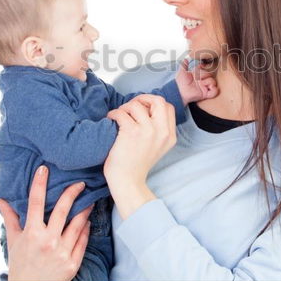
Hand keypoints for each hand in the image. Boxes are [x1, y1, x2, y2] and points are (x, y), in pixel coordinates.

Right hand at [0, 165, 92, 280]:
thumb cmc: (20, 264)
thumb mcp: (13, 241)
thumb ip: (10, 218)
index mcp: (31, 234)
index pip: (35, 202)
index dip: (39, 183)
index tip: (44, 169)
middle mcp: (47, 241)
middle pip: (63, 210)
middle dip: (72, 193)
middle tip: (81, 183)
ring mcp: (62, 252)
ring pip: (78, 224)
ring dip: (84, 210)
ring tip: (89, 201)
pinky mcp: (73, 263)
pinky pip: (83, 240)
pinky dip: (85, 229)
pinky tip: (87, 222)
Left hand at [105, 94, 176, 218]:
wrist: (128, 181)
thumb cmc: (137, 164)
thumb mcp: (158, 147)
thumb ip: (158, 129)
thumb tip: (146, 107)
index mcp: (170, 136)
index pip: (168, 107)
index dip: (154, 103)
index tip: (143, 109)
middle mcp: (162, 132)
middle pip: (158, 100)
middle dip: (142, 98)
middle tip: (131, 107)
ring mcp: (148, 131)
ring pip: (136, 105)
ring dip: (124, 108)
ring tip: (119, 116)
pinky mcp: (131, 132)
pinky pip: (121, 113)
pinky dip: (113, 114)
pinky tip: (110, 120)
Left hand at [175, 57, 218, 103]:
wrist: (179, 91)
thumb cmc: (180, 82)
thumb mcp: (182, 72)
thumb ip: (184, 65)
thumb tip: (185, 59)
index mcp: (198, 76)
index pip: (205, 69)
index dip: (204, 68)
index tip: (201, 66)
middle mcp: (202, 81)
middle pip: (210, 75)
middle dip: (205, 74)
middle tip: (198, 77)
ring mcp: (204, 87)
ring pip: (213, 81)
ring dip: (208, 81)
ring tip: (201, 83)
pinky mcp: (206, 94)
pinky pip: (215, 91)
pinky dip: (214, 90)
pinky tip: (208, 87)